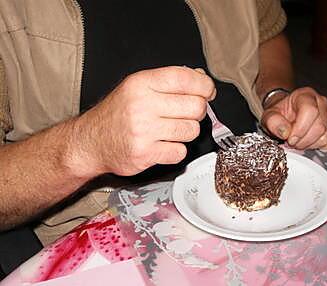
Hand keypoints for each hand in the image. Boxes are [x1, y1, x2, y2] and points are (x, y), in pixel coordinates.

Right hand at [71, 66, 215, 176]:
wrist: (90, 142)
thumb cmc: (117, 114)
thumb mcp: (136, 87)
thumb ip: (167, 81)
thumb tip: (201, 78)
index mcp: (141, 83)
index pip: (185, 78)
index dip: (205, 85)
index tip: (208, 91)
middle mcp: (142, 105)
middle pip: (195, 106)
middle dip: (197, 110)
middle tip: (187, 113)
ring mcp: (144, 131)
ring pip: (191, 130)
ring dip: (186, 132)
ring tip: (171, 130)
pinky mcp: (145, 154)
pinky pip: (180, 152)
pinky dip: (176, 150)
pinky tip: (163, 144)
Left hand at [260, 87, 326, 149]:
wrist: (287, 114)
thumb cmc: (280, 114)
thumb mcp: (269, 115)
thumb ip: (273, 122)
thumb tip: (285, 132)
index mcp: (305, 95)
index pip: (310, 111)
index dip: (300, 129)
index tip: (289, 138)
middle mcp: (321, 102)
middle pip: (319, 126)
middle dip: (303, 140)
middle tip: (292, 142)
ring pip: (326, 136)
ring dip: (310, 144)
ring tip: (299, 141)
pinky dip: (319, 146)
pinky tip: (309, 142)